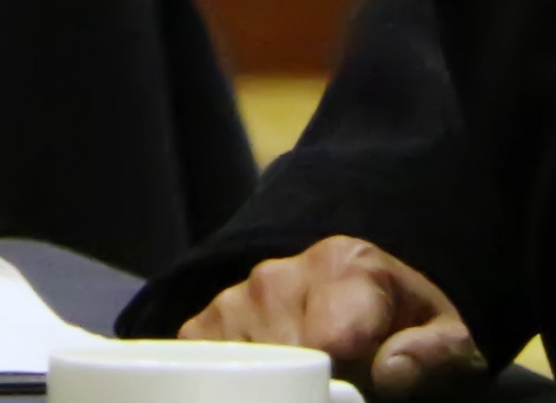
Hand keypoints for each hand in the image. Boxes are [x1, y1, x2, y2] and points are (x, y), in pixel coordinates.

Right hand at [182, 237, 481, 394]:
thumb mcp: (450, 336)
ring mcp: (236, 296)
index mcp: (346, 266)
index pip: (329, 340)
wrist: (372, 292)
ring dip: (272, 384)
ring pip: (243, 363)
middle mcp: (280, 274)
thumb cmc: (410, 320)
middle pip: (284, 357)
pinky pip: (205, 360)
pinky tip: (267, 384)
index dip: (348, 384)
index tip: (359, 393)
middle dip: (310, 387)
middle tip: (335, 390)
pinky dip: (231, 382)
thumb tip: (388, 371)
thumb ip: (431, 353)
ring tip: (305, 384)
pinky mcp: (208, 321)